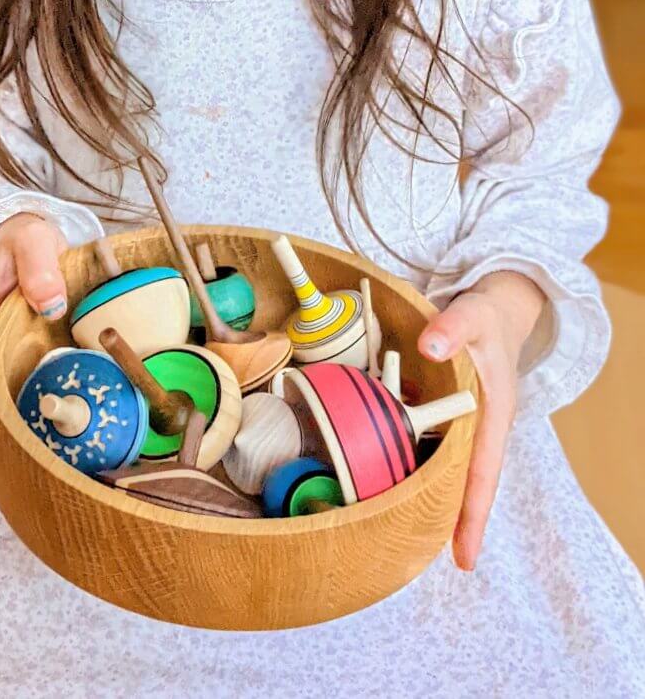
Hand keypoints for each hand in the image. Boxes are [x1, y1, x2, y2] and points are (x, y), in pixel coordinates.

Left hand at [418, 271, 545, 570]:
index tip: (465, 558)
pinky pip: (420, 447)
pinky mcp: (439, 418)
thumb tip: (432, 348)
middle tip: (413, 559)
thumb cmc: (484, 318)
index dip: (472, 517)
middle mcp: (477, 430)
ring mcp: (458, 427)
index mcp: (493, 417)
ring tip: (389, 535)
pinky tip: (374, 481)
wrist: (490, 309)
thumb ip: (452, 330)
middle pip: (459, 485)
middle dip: (442, 523)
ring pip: (437, 469)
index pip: (482, 476)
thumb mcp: (472, 316)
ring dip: (418, 498)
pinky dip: (402, 465)